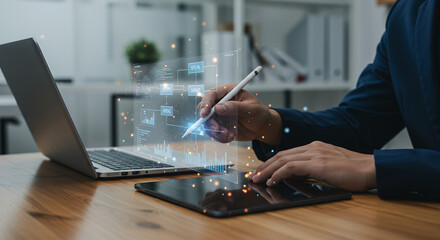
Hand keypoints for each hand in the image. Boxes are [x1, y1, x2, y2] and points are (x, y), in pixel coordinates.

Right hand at [198, 83, 281, 144]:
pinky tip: (231, 136)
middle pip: (204, 109)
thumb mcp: (250, 109)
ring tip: (229, 135)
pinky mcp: (220, 125)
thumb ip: (235, 107)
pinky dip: (219, 137)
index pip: (211, 94)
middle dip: (209, 121)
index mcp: (228, 91)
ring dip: (216, 131)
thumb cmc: (259, 113)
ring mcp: (219, 114)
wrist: (262, 127)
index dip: (206, 103)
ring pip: (207, 123)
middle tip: (218, 129)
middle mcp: (221, 102)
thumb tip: (218, 108)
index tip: (205, 114)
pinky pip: (213, 132)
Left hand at [250, 141, 376, 191]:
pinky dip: (279, 174)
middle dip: (264, 166)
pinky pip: (291, 167)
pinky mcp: (318, 163)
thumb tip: (296, 176)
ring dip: (267, 171)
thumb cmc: (353, 171)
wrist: (371, 169)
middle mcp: (312, 147)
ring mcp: (315, 153)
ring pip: (283, 160)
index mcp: (315, 147)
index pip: (287, 153)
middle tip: (253, 175)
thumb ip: (313, 168)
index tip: (262, 171)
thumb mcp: (329, 167)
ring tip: (257, 179)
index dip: (271, 162)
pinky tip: (272, 181)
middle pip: (281, 155)